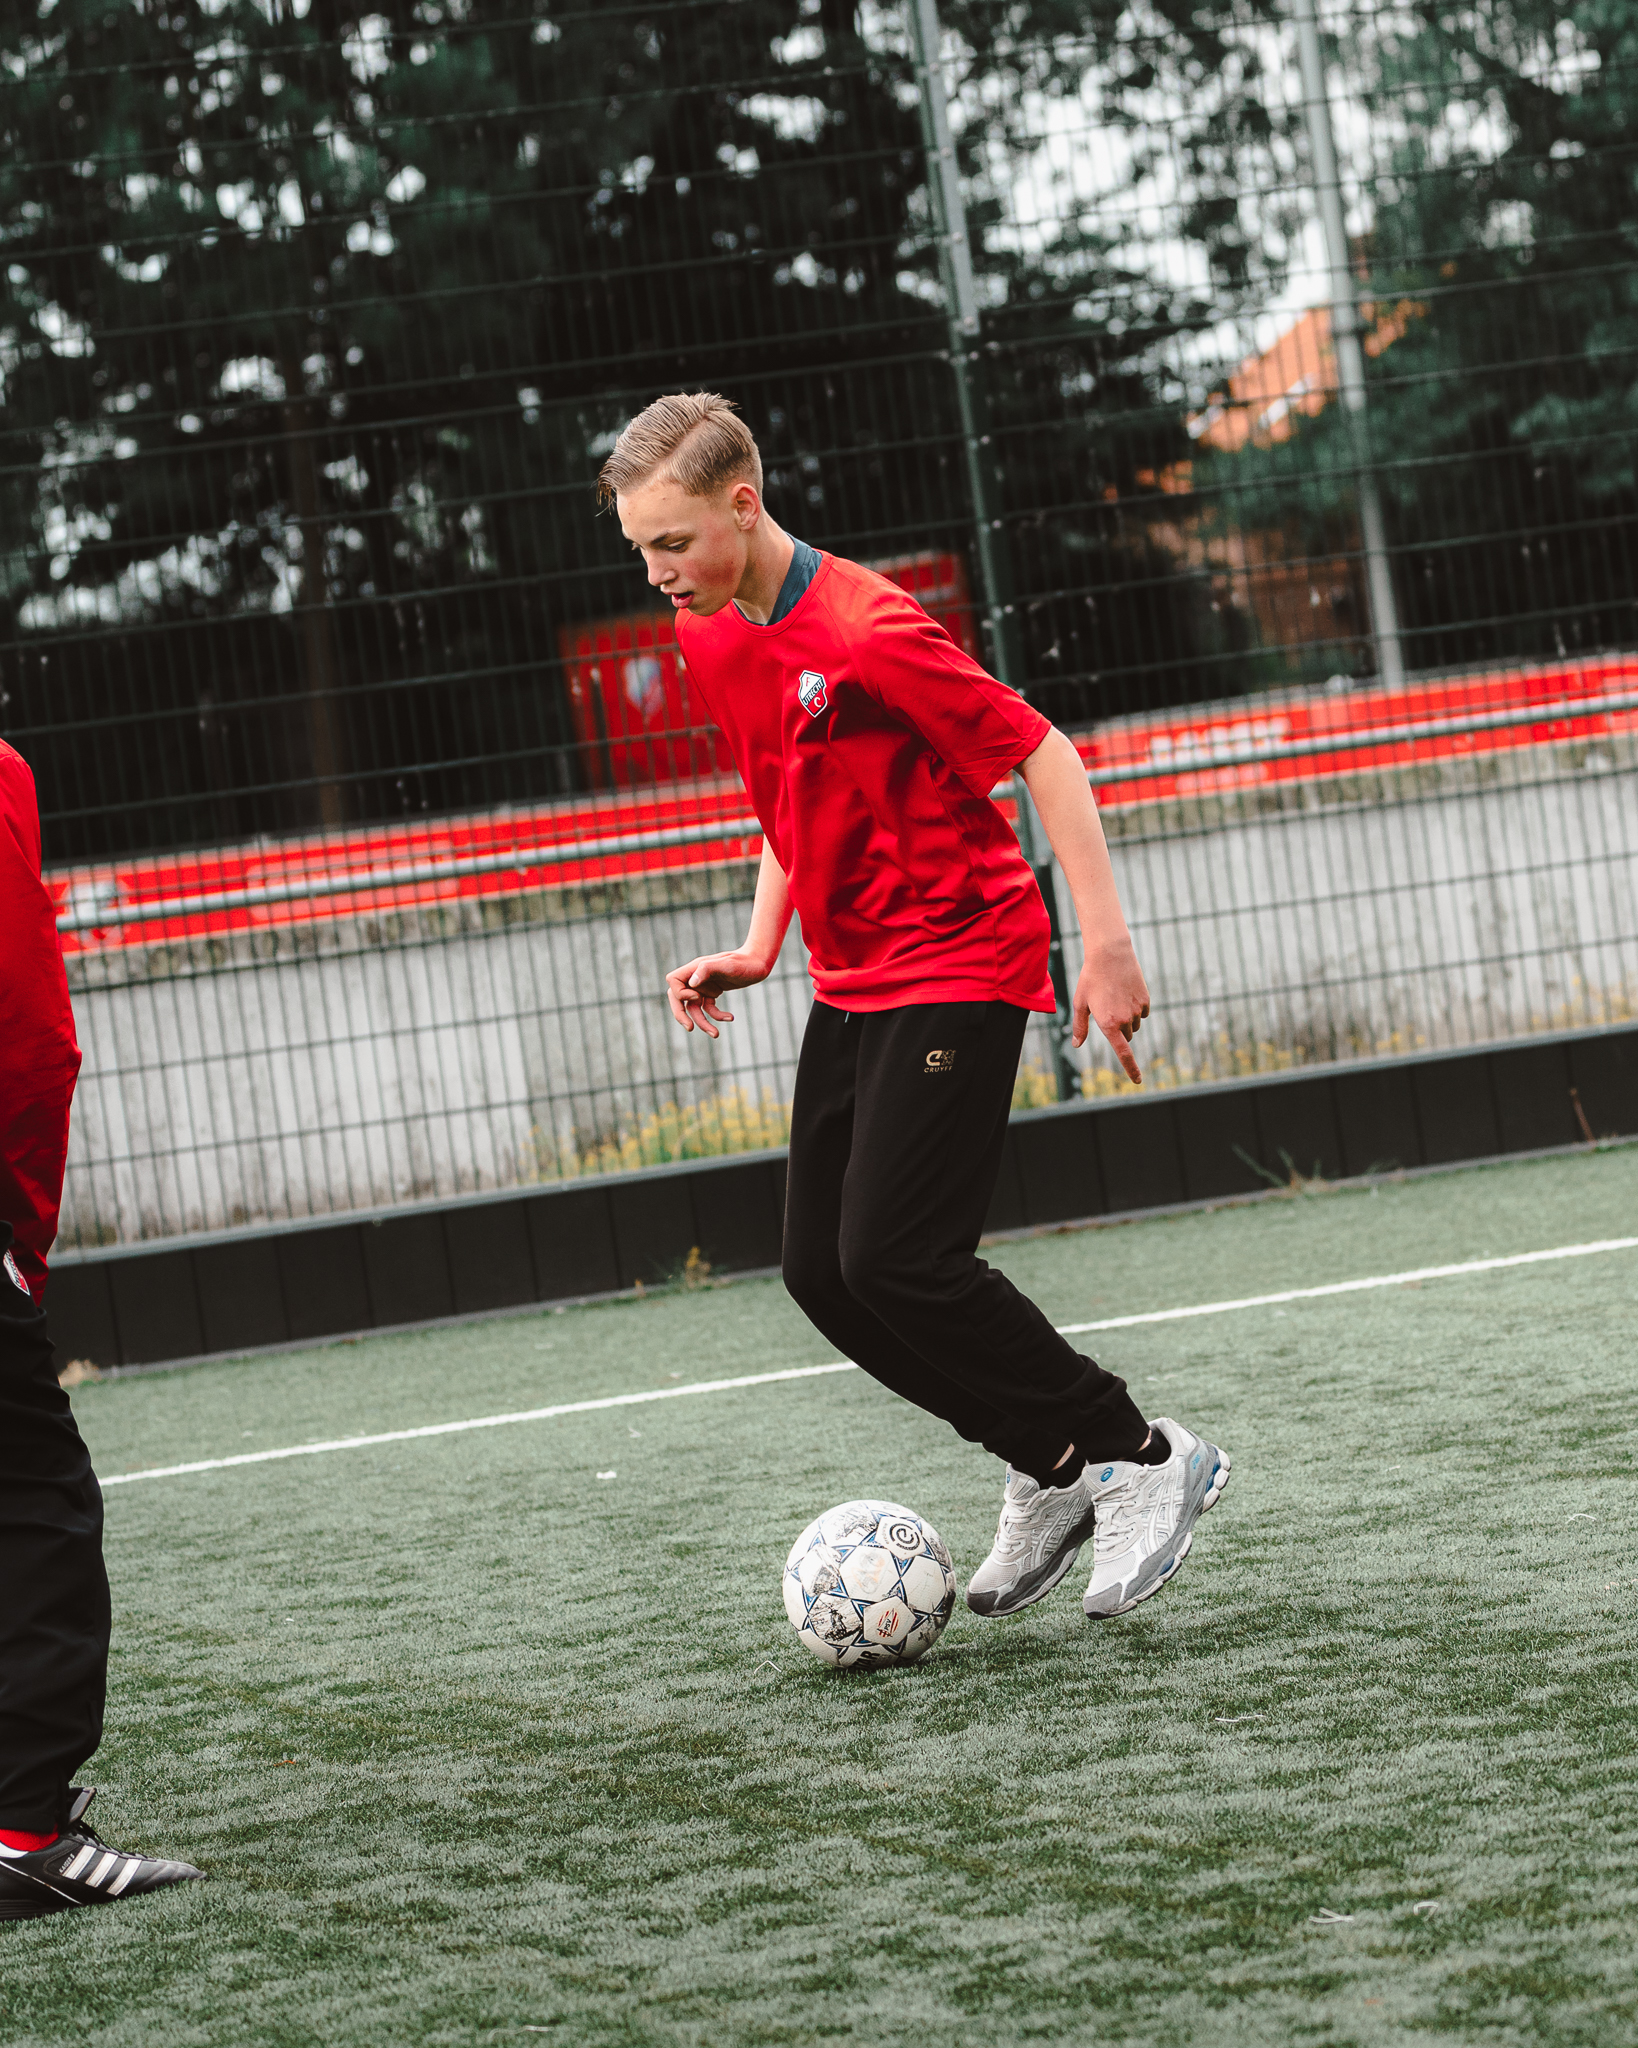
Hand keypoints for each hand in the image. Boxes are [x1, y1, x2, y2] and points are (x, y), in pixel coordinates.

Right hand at [665, 949, 771, 1036]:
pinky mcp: (714, 992)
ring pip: (694, 1008)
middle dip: (681, 1014)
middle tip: (690, 1028)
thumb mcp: (727, 965)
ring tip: (715, 1034)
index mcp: (695, 968)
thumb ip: (707, 970)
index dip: (680, 994)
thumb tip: (691, 983)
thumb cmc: (743, 962)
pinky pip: (709, 1009)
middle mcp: (697, 978)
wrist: (758, 962)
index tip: (697, 997)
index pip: (673, 981)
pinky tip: (730, 1017)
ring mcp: (705, 986)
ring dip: (702, 1022)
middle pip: (678, 998)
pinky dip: (717, 1016)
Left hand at [1073, 931, 1149, 1082]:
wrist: (1111, 955)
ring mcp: (1137, 1010)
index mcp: (1108, 1024)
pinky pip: (1142, 1013)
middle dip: (1118, 1030)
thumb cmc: (1091, 979)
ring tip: (1114, 997)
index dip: (1131, 1069)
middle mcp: (1125, 1020)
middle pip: (1125, 1037)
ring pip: (1134, 1025)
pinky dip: (1135, 1008)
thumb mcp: (1080, 1003)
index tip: (1138, 1081)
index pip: (1123, 1053)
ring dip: (1126, 1019)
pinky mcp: (1145, 1001)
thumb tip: (1076, 1045)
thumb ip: (1080, 1027)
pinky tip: (1125, 992)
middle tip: (1106, 1009)